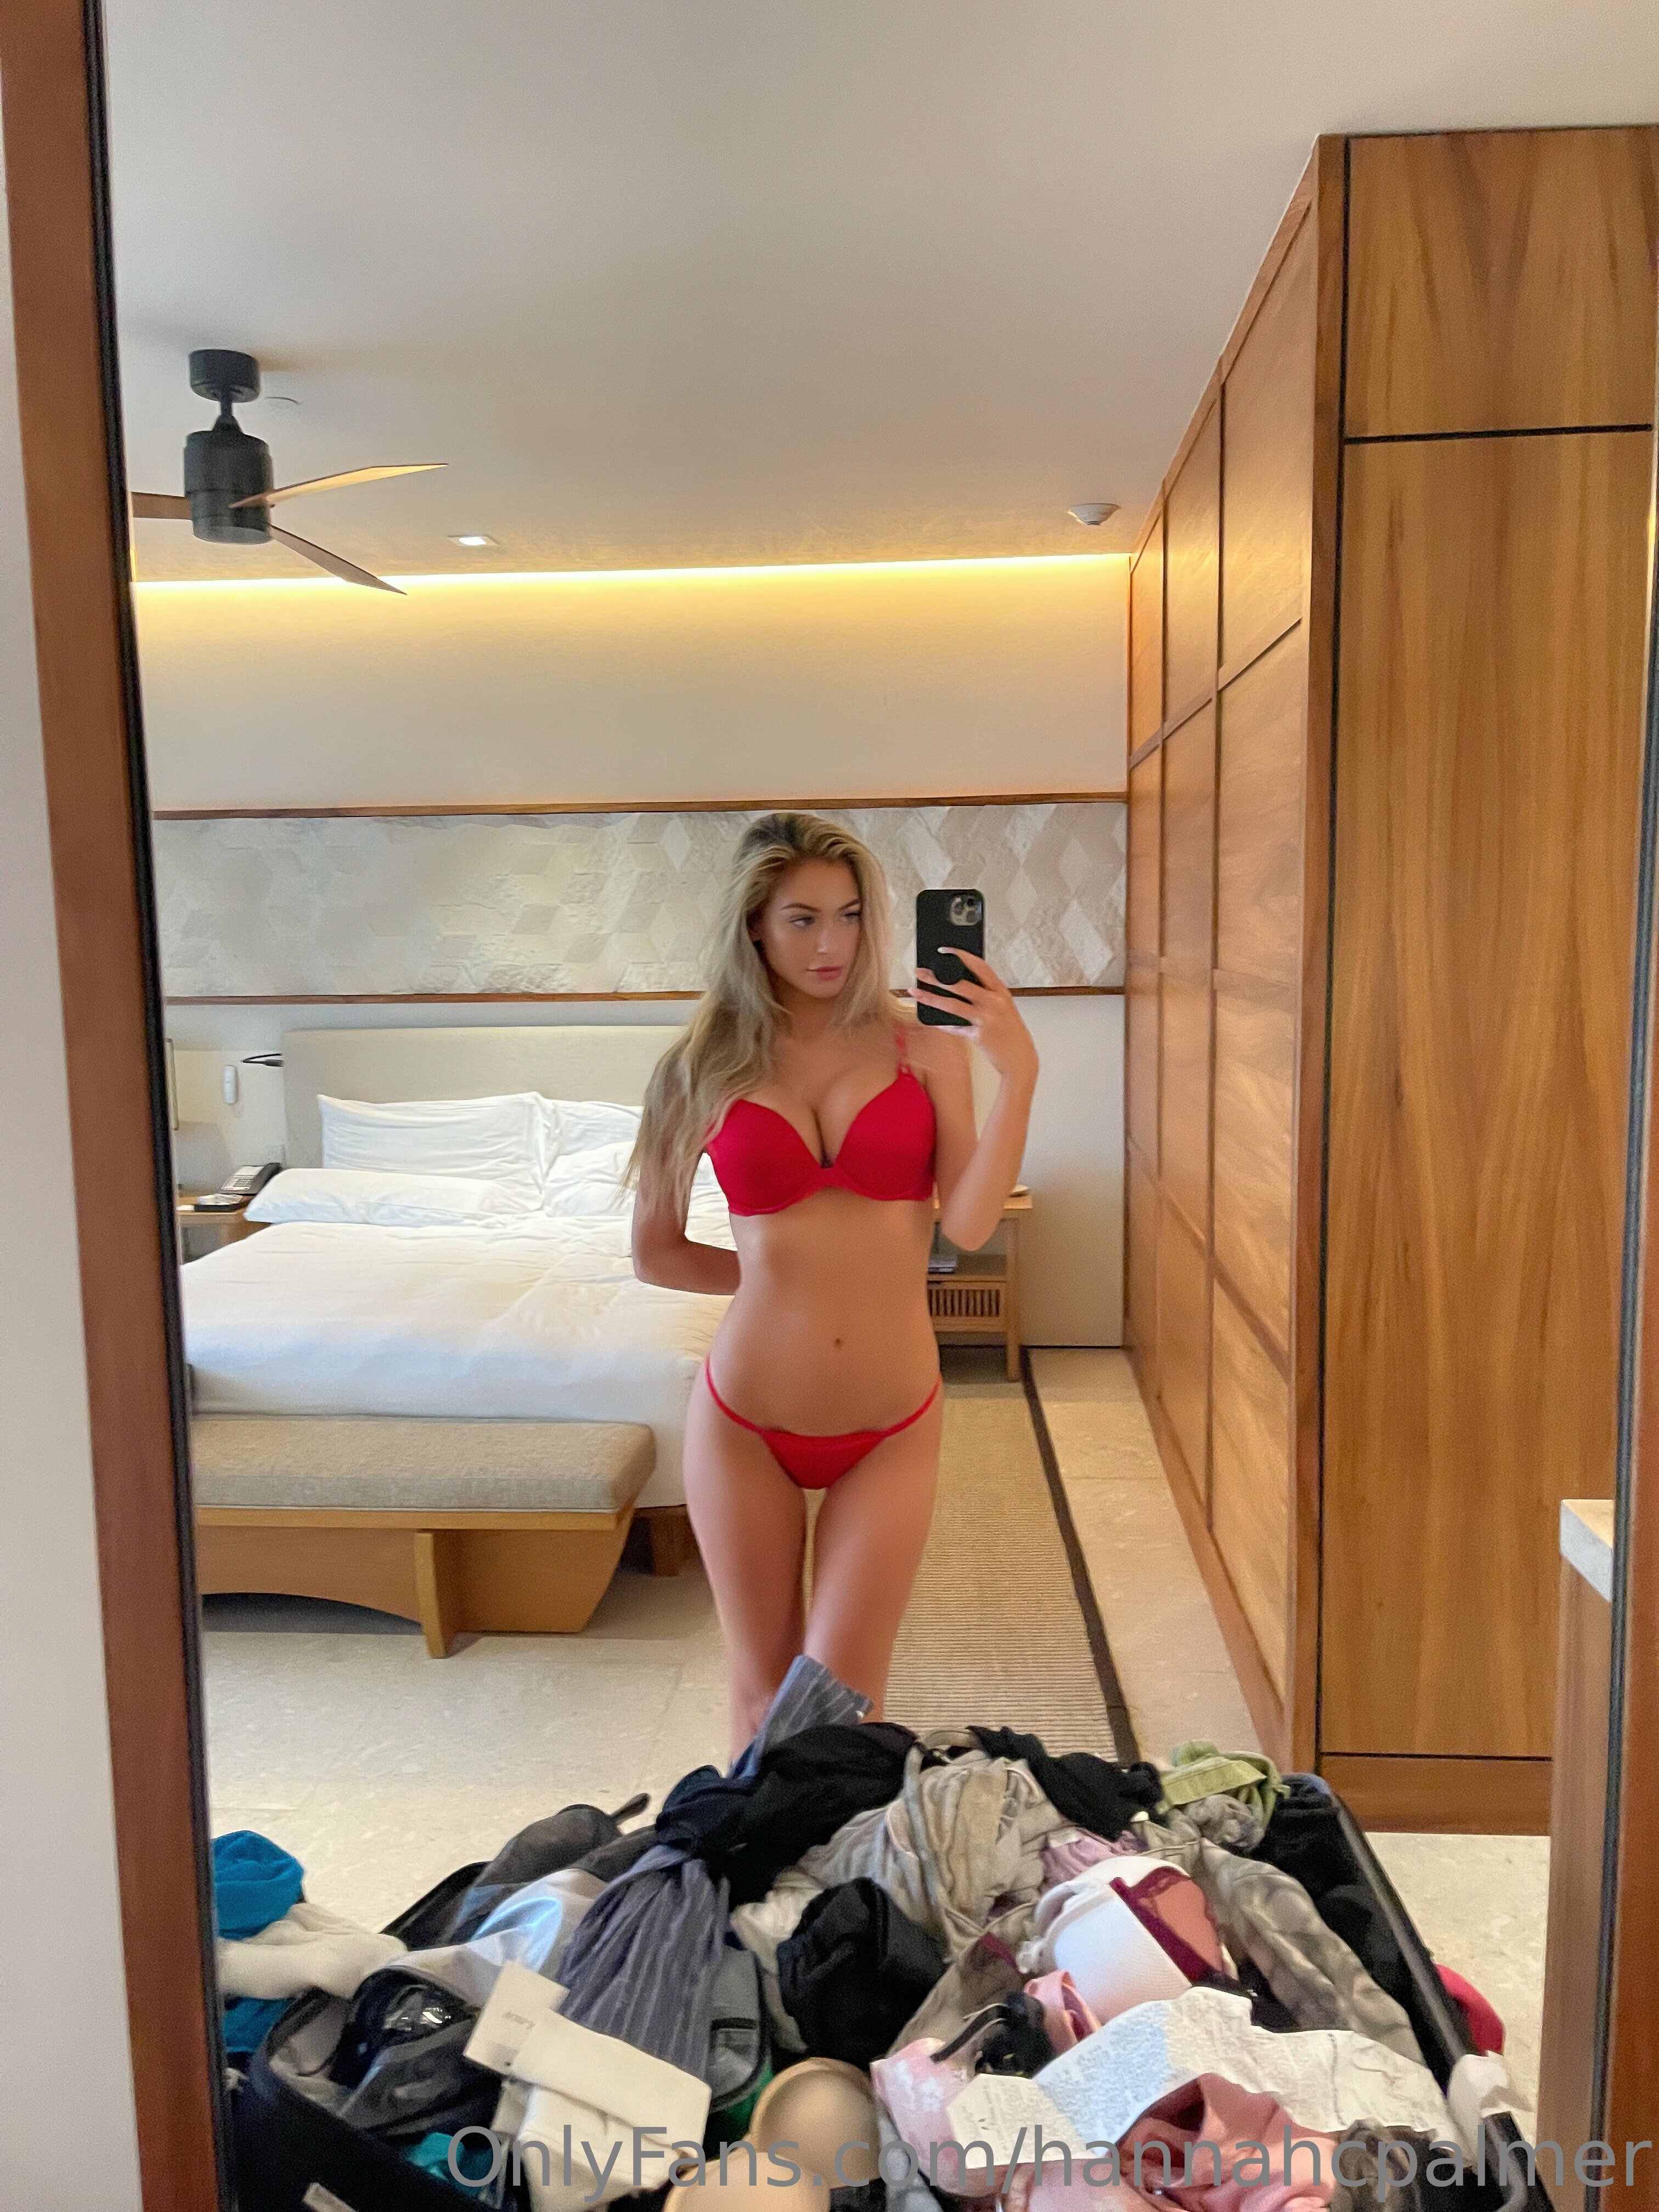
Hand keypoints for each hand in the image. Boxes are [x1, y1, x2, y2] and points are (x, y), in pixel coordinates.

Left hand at [911, 949, 1038, 1086]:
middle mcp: (994, 1002)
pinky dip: (943, 1024)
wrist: (1021, 1060)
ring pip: (951, 1005)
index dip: (961, 955)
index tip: (945, 950)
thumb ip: (986, 996)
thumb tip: (959, 985)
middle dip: (936, 977)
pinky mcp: (978, 1035)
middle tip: (920, 972)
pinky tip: (933, 1021)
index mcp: (1002, 992)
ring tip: (915, 992)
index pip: (980, 966)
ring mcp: (986, 1019)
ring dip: (930, 998)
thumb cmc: (1012, 1033)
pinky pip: (954, 1027)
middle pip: (960, 984)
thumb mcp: (1004, 1008)